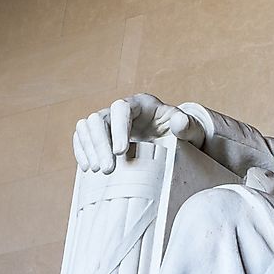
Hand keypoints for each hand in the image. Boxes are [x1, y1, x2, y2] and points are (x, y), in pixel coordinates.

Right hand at [72, 93, 205, 173]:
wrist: (176, 141)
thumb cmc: (183, 133)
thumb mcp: (192, 129)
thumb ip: (188, 126)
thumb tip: (179, 122)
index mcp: (142, 103)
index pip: (121, 108)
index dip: (118, 128)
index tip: (121, 152)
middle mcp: (121, 109)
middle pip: (99, 118)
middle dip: (100, 144)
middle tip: (108, 169)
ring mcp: (109, 121)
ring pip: (87, 127)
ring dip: (89, 148)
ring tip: (98, 170)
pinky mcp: (101, 135)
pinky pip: (82, 137)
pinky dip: (82, 151)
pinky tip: (88, 168)